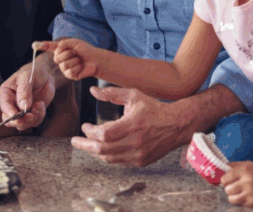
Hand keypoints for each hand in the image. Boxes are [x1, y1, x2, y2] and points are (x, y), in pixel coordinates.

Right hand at [0, 54, 54, 130]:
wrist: (45, 74)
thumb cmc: (33, 72)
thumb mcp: (27, 77)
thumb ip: (24, 91)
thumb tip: (22, 106)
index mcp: (6, 93)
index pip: (4, 106)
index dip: (10, 113)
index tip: (18, 116)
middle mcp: (11, 104)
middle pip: (10, 120)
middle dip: (20, 121)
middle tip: (31, 115)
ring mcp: (22, 110)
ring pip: (23, 124)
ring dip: (32, 118)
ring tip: (39, 104)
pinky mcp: (32, 113)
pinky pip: (34, 121)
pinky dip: (39, 115)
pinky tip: (41, 104)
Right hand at [34, 39, 101, 80]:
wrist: (95, 59)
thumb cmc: (85, 50)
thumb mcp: (74, 42)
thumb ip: (63, 44)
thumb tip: (56, 48)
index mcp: (61, 50)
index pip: (49, 47)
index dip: (42, 46)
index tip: (34, 45)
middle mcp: (60, 59)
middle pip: (56, 57)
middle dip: (68, 53)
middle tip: (76, 53)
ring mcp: (64, 68)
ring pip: (64, 65)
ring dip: (75, 60)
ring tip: (80, 59)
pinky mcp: (70, 76)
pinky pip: (70, 71)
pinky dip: (77, 67)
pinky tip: (81, 66)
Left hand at [71, 86, 187, 166]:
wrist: (176, 124)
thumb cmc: (153, 108)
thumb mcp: (133, 95)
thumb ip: (112, 93)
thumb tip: (93, 90)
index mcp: (133, 124)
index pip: (104, 134)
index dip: (90, 132)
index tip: (84, 126)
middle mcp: (135, 141)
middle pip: (102, 149)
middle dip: (85, 145)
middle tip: (76, 141)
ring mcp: (138, 154)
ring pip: (109, 158)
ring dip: (95, 151)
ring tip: (88, 144)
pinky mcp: (141, 161)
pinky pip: (118, 162)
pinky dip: (108, 155)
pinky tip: (103, 148)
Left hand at [221, 161, 252, 206]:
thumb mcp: (246, 164)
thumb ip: (231, 166)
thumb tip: (217, 170)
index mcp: (244, 170)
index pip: (224, 179)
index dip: (225, 181)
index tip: (228, 181)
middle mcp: (248, 181)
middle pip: (227, 190)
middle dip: (229, 189)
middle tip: (235, 187)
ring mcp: (251, 192)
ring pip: (232, 199)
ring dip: (233, 197)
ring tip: (239, 193)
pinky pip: (240, 204)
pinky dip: (242, 201)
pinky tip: (247, 196)